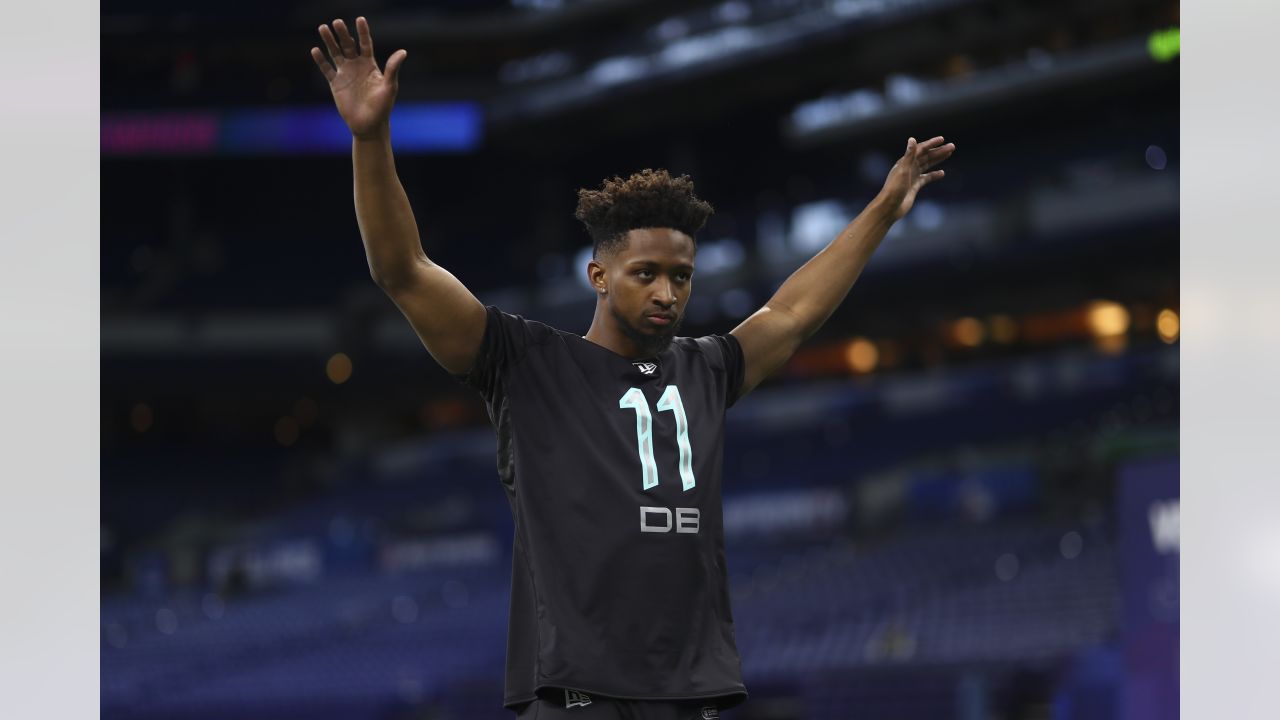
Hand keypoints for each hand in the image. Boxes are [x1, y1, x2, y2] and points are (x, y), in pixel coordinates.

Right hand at [311, 17, 406, 139]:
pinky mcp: (335, 83)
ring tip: (323, 28)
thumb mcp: (389, 87)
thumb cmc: (382, 107)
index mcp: (370, 64)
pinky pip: (326, 69)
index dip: (363, 32)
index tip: (360, 19)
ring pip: (335, 53)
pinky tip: (315, 50)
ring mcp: (345, 73)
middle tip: (337, 22)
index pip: (365, 43)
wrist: (369, 125)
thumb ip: (393, 68)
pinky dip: (321, 60)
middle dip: (342, 33)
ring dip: (329, 41)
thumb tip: (403, 51)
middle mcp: (357, 66)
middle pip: (348, 45)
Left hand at [877, 136, 954, 219]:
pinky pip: (926, 178)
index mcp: (905, 162)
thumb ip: (909, 156)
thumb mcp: (903, 171)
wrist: (890, 207)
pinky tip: (942, 173)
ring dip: (938, 159)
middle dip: (939, 151)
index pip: (920, 149)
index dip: (931, 143)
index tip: (942, 139)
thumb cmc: (894, 189)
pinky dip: (934, 175)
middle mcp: (908, 167)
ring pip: (927, 165)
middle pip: (926, 156)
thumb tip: (912, 139)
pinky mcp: (914, 186)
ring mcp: (912, 176)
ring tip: (949, 154)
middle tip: (952, 146)